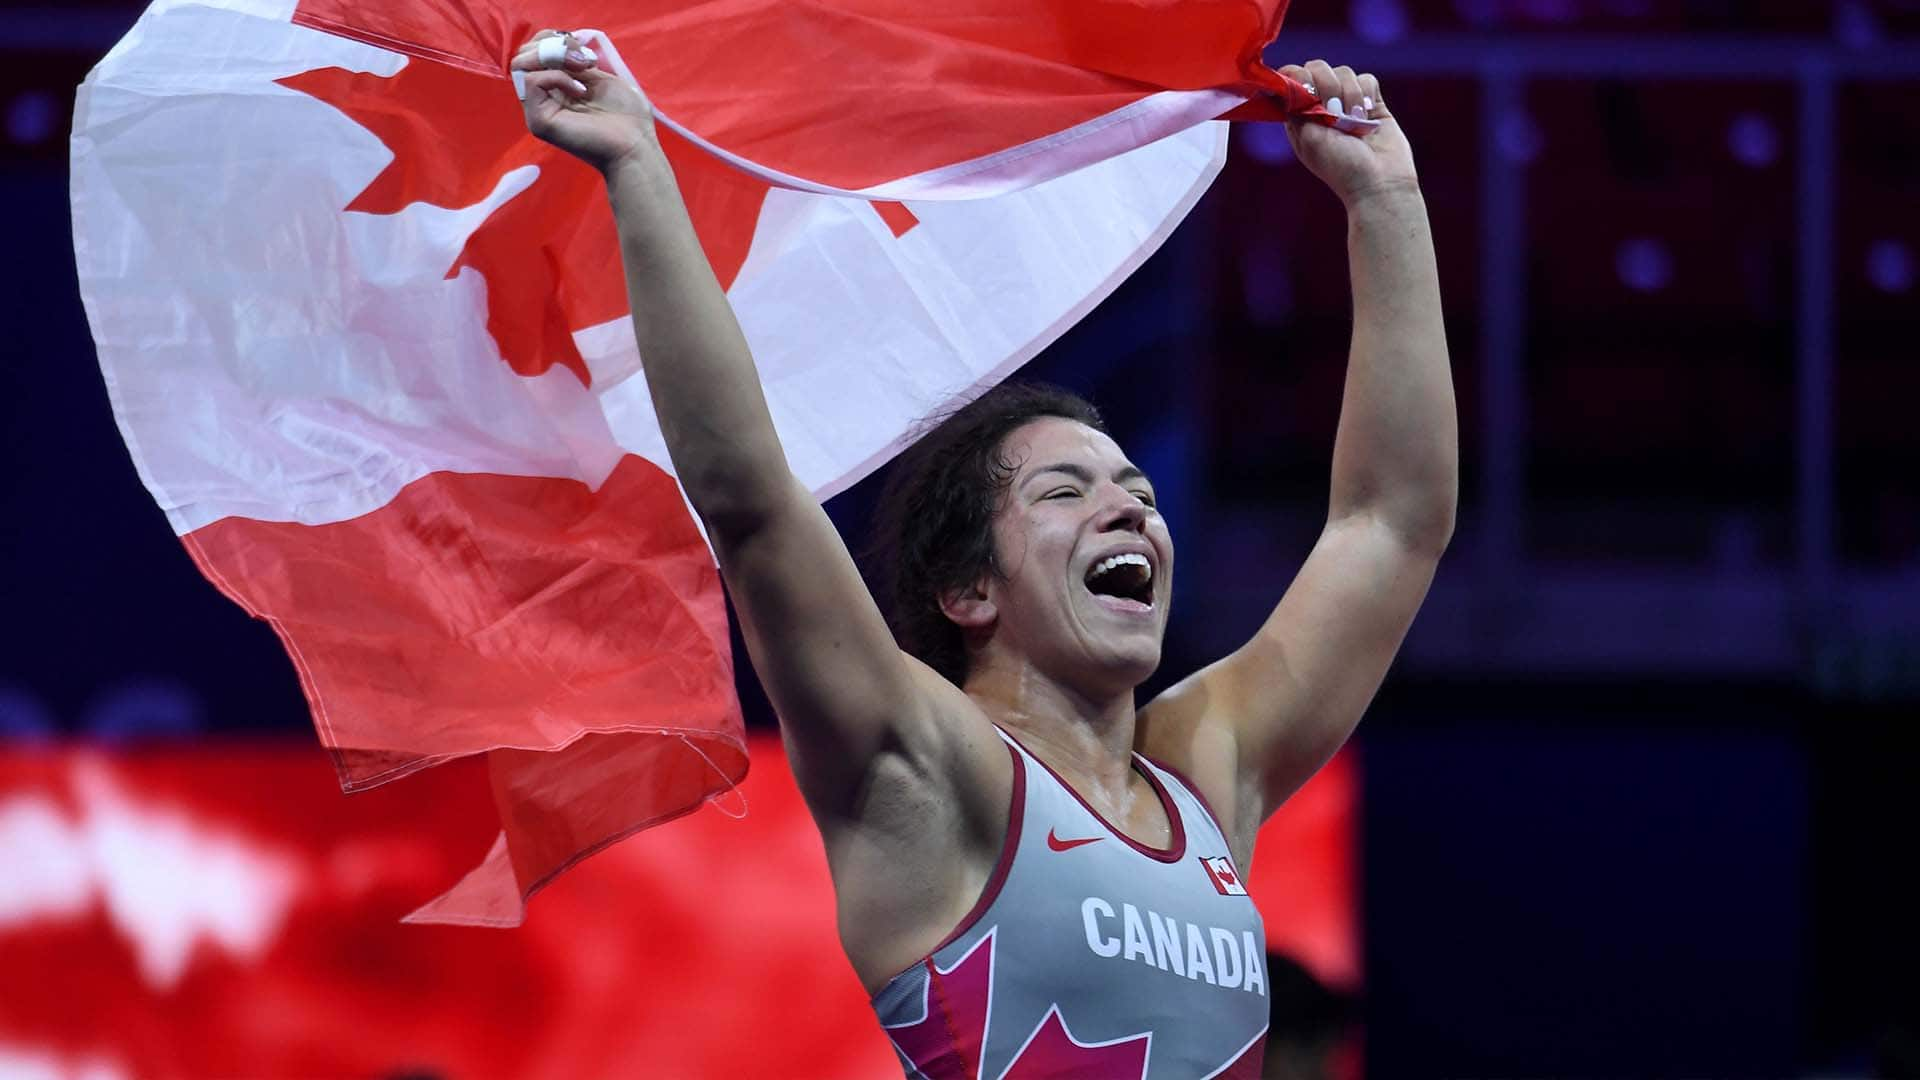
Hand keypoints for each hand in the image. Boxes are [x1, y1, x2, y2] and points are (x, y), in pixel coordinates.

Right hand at [511, 31, 657, 173]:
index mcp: (556, 86)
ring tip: (584, 68)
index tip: (582, 49)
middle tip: (584, 58)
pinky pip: (532, 82)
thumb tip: (561, 39)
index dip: (554, 39)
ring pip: (521, 64)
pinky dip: (557, 76)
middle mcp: (543, 97)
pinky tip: (581, 90)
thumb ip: (576, 59)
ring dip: (554, 56)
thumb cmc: (627, 116)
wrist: (635, 145)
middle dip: (553, 44)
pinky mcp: (539, 120)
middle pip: (523, 54)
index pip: (535, 50)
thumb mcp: (600, 76)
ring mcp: (538, 110)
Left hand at [1276, 61, 1419, 207]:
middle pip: (1318, 67)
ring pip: (1345, 72)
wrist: (1379, 183)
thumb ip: (1298, 106)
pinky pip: (1368, 79)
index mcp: (1300, 116)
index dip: (1298, 78)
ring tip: (1355, 122)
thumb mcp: (1309, 138)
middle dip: (1327, 85)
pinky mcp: (1372, 102)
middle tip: (1334, 112)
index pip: (1292, 78)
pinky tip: (1368, 116)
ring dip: (1350, 95)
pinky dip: (1367, 94)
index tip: (1308, 92)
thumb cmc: (1340, 167)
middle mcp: (1322, 106)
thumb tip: (1292, 77)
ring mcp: (1348, 102)